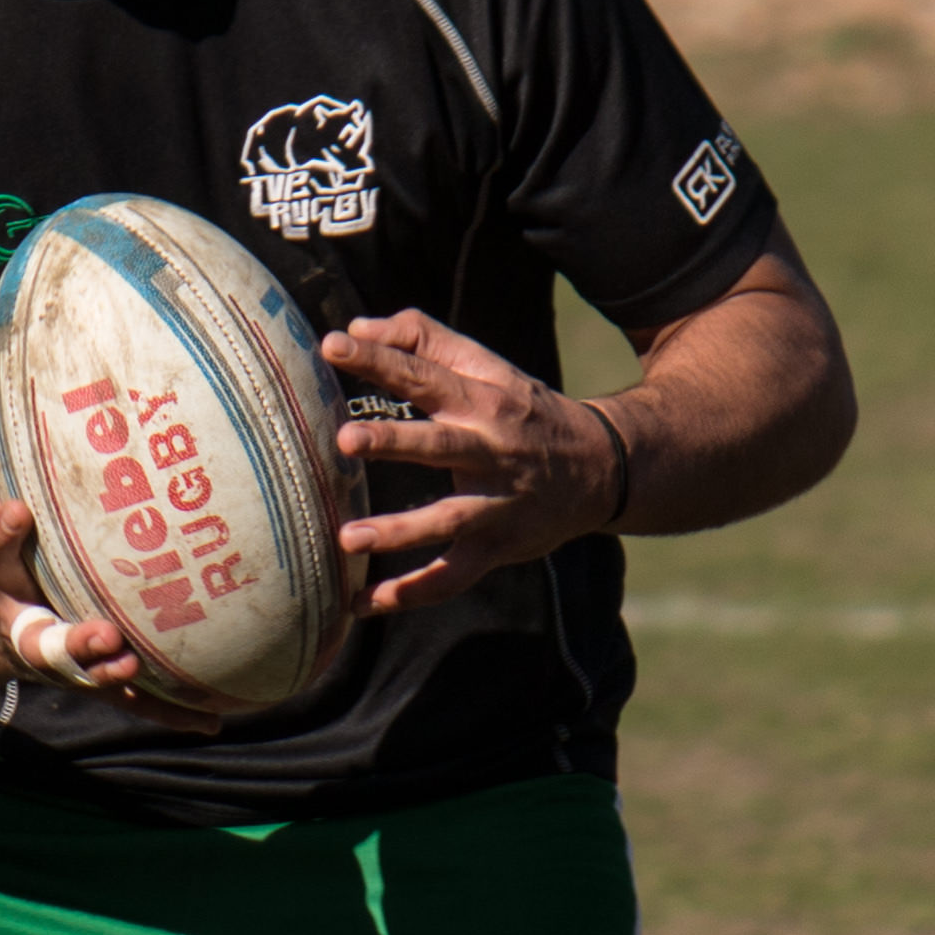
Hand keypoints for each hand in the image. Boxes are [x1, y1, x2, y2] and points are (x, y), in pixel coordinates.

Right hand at [0, 423, 219, 734]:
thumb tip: (1, 387)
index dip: (3, 532)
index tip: (19, 510)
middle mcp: (21, 624)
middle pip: (43, 638)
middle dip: (76, 640)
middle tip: (106, 634)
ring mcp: (56, 658)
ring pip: (86, 675)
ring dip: (114, 676)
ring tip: (142, 668)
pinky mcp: (87, 678)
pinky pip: (130, 699)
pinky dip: (167, 710)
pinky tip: (211, 720)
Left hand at [323, 310, 623, 613]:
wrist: (601, 466)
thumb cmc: (522, 411)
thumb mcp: (486, 367)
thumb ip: (422, 341)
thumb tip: (355, 328)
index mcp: (481, 400)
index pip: (424, 374)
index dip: (380, 359)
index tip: (333, 345)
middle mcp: (490, 450)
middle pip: (439, 445)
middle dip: (393, 442)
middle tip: (344, 441)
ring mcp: (496, 504)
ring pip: (448, 520)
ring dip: (399, 531)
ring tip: (347, 538)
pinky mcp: (498, 547)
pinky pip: (453, 577)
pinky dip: (412, 593)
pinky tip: (365, 605)